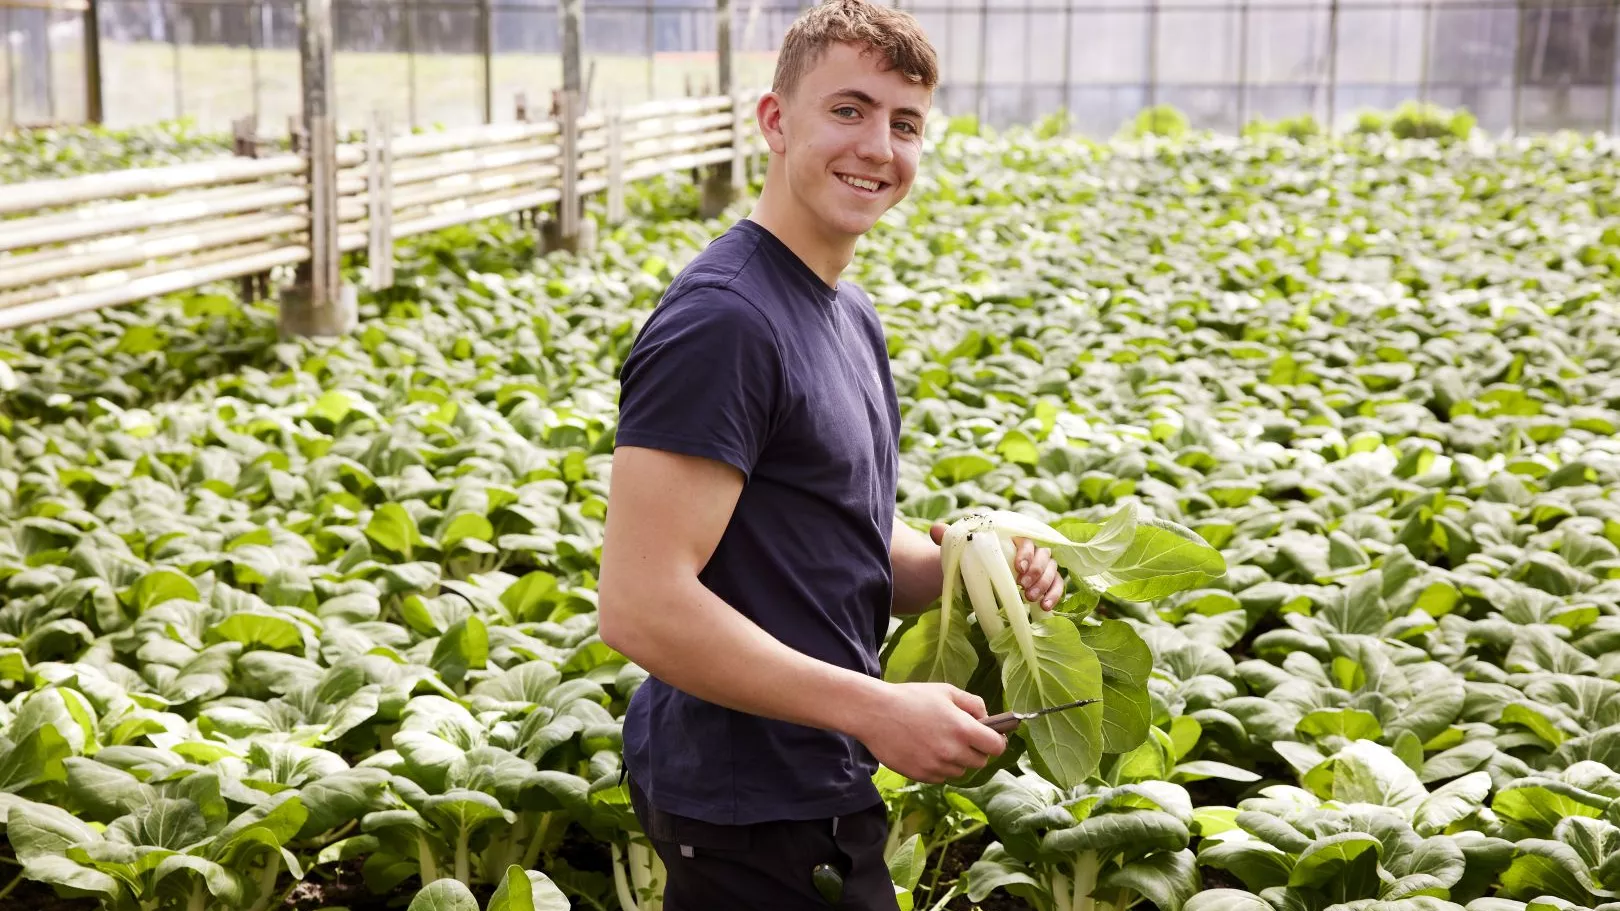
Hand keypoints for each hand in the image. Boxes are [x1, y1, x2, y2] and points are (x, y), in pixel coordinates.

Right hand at [854, 682, 1007, 782]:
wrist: (874, 713)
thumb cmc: (910, 698)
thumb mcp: (945, 691)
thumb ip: (973, 703)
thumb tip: (986, 717)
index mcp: (963, 729)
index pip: (996, 747)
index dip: (997, 741)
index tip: (992, 736)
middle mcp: (953, 752)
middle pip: (980, 761)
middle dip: (976, 750)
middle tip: (962, 737)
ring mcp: (936, 766)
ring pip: (960, 770)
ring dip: (956, 760)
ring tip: (939, 741)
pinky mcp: (921, 776)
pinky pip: (940, 777)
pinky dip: (939, 767)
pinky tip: (925, 750)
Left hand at [930, 524, 1065, 611]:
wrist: (974, 578)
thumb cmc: (969, 561)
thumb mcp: (959, 551)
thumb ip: (949, 538)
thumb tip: (935, 528)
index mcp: (1012, 538)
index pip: (1027, 540)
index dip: (1026, 553)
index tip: (1017, 568)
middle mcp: (1030, 550)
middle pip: (1044, 555)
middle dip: (1037, 572)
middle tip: (1023, 588)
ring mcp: (1040, 568)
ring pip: (1052, 571)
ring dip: (1045, 585)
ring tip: (1030, 600)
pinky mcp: (1045, 584)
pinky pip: (1057, 586)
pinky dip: (1055, 595)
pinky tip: (1045, 607)